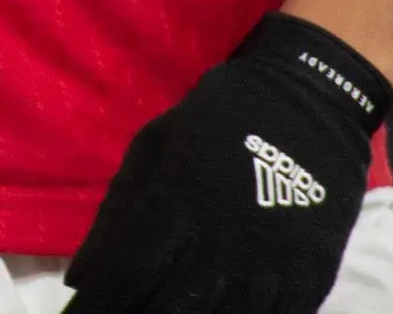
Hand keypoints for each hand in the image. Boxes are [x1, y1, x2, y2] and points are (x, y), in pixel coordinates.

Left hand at [64, 14, 389, 313]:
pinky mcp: (310, 273)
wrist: (312, 101)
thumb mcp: (155, 146)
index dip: (103, 302)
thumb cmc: (219, 118)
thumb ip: (117, 213)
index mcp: (178, 200)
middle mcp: (222, 239)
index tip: (82, 313)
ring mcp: (270, 261)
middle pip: (170, 306)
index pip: (128, 271)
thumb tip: (81, 277)